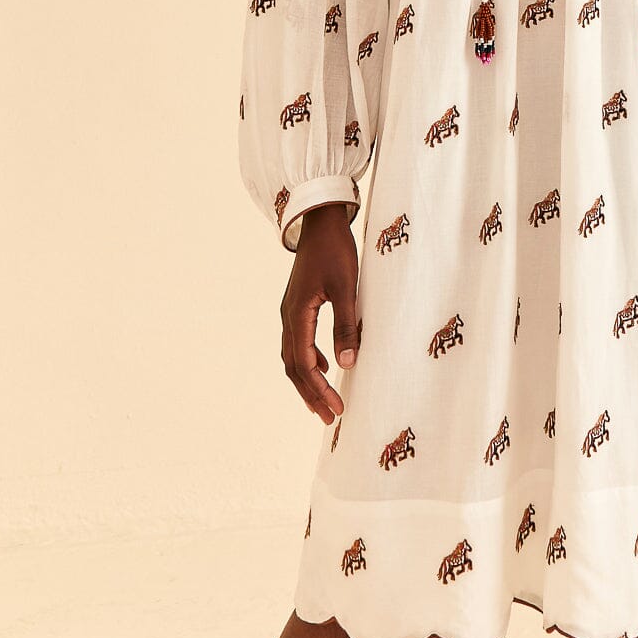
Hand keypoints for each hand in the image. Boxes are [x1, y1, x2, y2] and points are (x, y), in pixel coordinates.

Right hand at [279, 203, 360, 422]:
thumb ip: (346, 325)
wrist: (320, 220)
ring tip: (324, 400)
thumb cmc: (335, 251)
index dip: (318, 390)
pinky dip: (309, 359)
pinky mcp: (298, 304)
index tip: (335, 409)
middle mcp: (288, 316)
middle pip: (294, 366)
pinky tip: (325, 365)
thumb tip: (348, 363)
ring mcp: (290, 310)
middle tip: (330, 416)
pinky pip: (298, 341)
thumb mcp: (346, 288)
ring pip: (293, 355)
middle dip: (311, 393)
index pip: (304, 364)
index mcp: (298, 314)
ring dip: (308, 380)